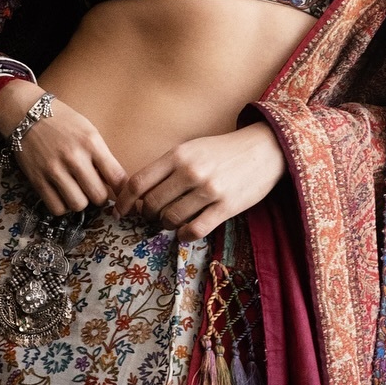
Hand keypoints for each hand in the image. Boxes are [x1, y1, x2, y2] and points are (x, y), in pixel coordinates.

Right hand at [0, 79, 126, 216]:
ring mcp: (53, 169)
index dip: (122, 190)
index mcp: (91, 142)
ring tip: (77, 191)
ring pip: (78, 205)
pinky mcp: (37, 179)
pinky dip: (62, 206)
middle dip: (99, 196)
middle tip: (93, 189)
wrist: (26, 113)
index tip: (119, 192)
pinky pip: (57, 208)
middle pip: (99, 196)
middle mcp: (73, 157)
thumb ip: (102, 156)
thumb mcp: (88, 131)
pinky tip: (62, 195)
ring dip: (80, 201)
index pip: (117, 177)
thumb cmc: (62, 122)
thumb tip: (116, 185)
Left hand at [113, 122, 285, 239]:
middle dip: (147, 215)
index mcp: (178, 155)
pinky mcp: (226, 207)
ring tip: (171, 221)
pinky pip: (195, 229)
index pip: (138, 182)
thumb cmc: (222, 151)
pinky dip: (184, 235)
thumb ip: (167, 167)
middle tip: (152, 217)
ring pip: (171, 219)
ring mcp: (209, 190)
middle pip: (152, 204)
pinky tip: (185, 231)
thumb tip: (140, 194)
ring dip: (166, 225)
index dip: (124, 201)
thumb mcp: (191, 149)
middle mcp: (190, 172)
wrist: (264, 149)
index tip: (121, 211)